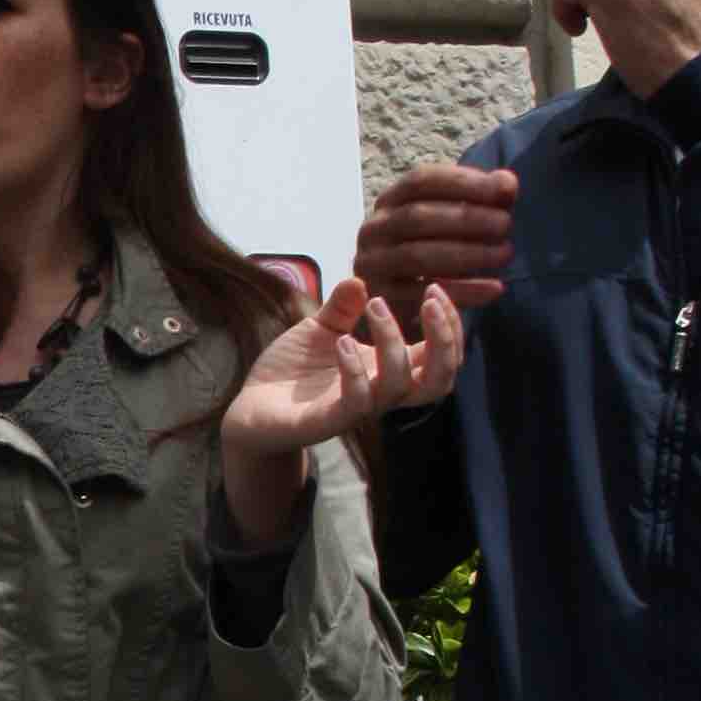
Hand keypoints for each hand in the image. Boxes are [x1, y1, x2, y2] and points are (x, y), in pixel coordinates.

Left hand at [219, 278, 463, 539]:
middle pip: (438, 380)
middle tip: (429, 299)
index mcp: (385, 369)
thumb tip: (358, 279)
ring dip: (394, 341)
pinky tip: (342, 341)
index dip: (450, 325)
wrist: (249, 409)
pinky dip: (355, 368)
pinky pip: (357, 401)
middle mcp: (380, 391)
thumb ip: (341, 308)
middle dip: (445, 339)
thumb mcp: (319, 330)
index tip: (435, 287)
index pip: (439, 356)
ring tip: (376, 306)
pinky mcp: (328, 421)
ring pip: (400, 386)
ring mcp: (357, 408)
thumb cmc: (291, 373)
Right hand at [356, 162, 517, 312]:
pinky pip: (424, 295)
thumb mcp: (451, 220)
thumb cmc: (432, 251)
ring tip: (504, 254)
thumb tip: (506, 183)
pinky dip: (463, 291)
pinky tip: (495, 288)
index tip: (505, 189)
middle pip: (417, 216)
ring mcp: (372, 264)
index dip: (463, 182)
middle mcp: (374, 228)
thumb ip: (479, 199)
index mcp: (390, 200)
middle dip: (467, 219)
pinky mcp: (383, 298)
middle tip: (506, 225)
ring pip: (418, 256)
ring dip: (467, 254)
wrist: (403, 305)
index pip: (421, 181)